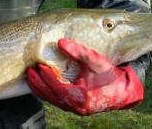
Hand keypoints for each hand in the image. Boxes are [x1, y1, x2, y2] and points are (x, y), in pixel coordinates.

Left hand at [26, 38, 142, 114]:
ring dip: (41, 89)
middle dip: (38, 84)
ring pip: (53, 100)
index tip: (39, 67)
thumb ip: (78, 52)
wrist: (122, 91)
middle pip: (52, 97)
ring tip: (31, 76)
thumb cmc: (109, 75)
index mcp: (82, 97)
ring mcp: (75, 109)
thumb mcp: (95, 61)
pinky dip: (48, 93)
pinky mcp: (75, 107)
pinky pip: (57, 101)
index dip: (47, 78)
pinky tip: (42, 83)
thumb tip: (61, 42)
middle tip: (29, 72)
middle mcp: (77, 107)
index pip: (58, 88)